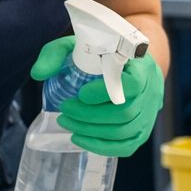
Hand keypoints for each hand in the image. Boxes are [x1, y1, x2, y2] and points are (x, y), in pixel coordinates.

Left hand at [32, 38, 164, 157]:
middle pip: (125, 112)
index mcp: (142, 66)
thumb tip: (38, 74)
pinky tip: (80, 139)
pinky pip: (127, 145)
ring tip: (68, 123)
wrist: (131, 61)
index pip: (133, 84)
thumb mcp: (80, 43)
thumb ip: (56, 54)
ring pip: (125, 130)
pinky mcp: (143, 128)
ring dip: (92, 131)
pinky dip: (102, 147)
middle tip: (65, 110)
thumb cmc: (105, 52)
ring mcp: (150, 112)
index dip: (106, 92)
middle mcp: (152, 91)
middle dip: (90, 115)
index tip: (81, 93)